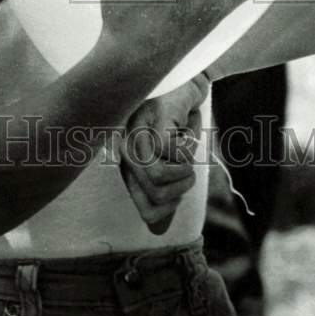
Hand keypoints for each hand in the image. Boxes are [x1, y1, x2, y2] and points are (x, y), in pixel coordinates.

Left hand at [121, 73, 208, 233]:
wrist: (187, 83)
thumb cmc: (180, 124)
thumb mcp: (173, 161)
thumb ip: (164, 191)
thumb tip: (158, 231)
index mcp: (127, 163)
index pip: (145, 210)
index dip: (168, 210)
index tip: (178, 194)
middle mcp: (125, 150)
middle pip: (153, 195)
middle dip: (181, 189)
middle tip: (187, 169)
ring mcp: (135, 134)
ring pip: (158, 176)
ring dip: (184, 171)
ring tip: (188, 153)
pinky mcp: (150, 120)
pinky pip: (173, 153)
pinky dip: (189, 147)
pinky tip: (187, 132)